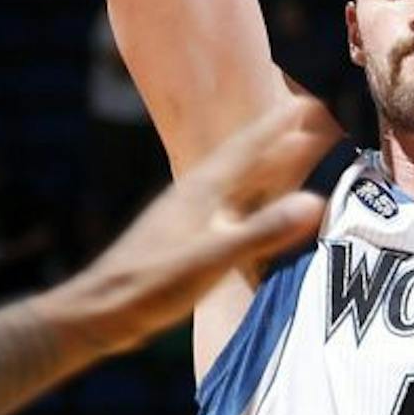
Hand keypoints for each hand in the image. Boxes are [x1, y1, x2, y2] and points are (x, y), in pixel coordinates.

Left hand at [39, 103, 330, 353]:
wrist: (100, 311)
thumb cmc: (149, 284)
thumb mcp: (211, 258)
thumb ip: (261, 231)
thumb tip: (313, 201)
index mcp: (201, 191)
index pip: (248, 148)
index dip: (278, 126)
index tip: (307, 103)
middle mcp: (193, 196)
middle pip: (242, 160)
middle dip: (275, 141)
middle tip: (306, 124)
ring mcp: (185, 218)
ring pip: (231, 183)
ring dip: (261, 169)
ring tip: (286, 160)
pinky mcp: (180, 240)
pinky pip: (224, 209)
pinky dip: (246, 202)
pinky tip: (245, 213)